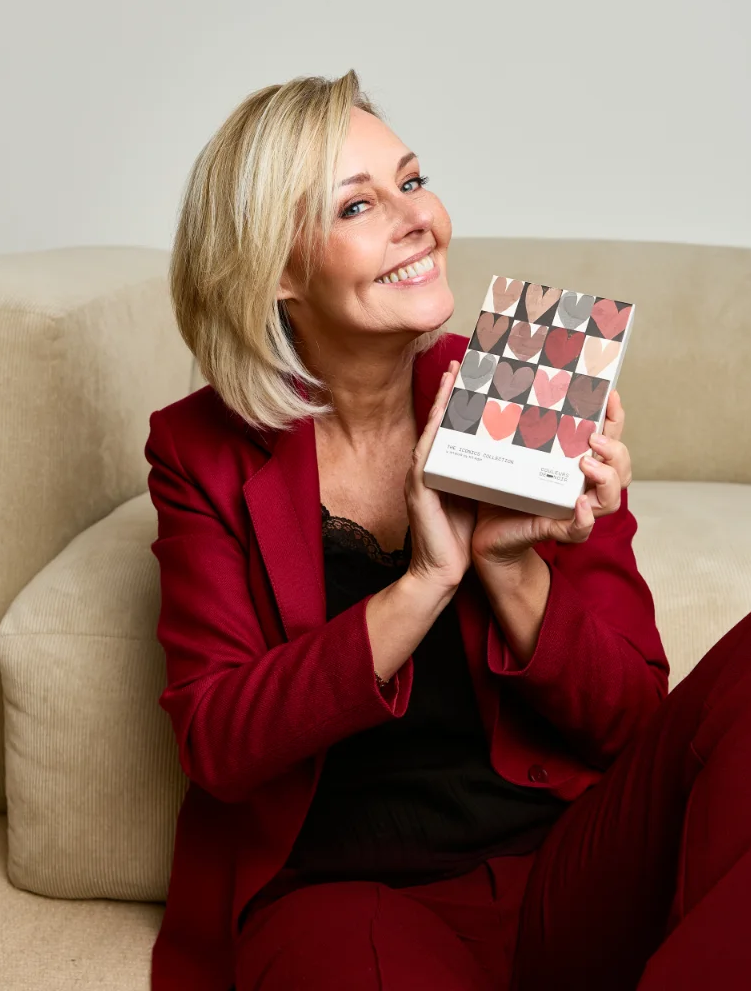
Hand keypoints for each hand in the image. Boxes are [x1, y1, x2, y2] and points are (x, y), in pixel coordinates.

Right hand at [406, 360, 475, 590]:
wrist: (441, 573)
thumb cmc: (459, 539)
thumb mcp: (479, 500)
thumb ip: (488, 477)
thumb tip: (512, 454)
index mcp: (444, 469)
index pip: (452, 429)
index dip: (458, 402)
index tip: (471, 376)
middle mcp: (429, 468)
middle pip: (439, 424)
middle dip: (447, 393)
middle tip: (459, 364)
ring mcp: (420, 477)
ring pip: (432, 432)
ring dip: (439, 404)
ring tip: (450, 378)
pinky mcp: (419, 490)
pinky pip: (426, 454)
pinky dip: (433, 432)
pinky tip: (441, 414)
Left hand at [471, 390, 631, 565]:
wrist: (486, 532)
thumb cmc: (501, 491)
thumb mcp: (511, 454)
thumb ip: (517, 428)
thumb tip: (511, 383)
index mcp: (576, 466)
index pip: (609, 441)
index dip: (615, 419)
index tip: (610, 395)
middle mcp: (582, 487)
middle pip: (621, 470)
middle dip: (616, 450)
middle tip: (594, 436)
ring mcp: (573, 511)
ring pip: (610, 501)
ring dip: (606, 479)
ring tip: (586, 463)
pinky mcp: (557, 530)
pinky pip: (581, 529)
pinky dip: (584, 517)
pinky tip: (578, 502)